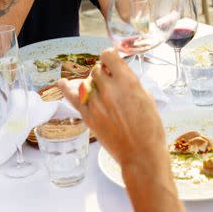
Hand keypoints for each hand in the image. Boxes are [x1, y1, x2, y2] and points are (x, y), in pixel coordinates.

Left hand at [58, 48, 166, 168]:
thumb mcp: (147, 98)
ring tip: (102, 91)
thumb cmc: (150, 129)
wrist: (141, 155)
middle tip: (111, 82)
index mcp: (127, 81)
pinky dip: (66, 89)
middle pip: (96, 69)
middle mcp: (109, 89)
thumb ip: (131, 83)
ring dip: (93, 83)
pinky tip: (62, 83)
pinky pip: (73, 97)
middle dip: (104, 72)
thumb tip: (120, 77)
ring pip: (86, 81)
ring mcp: (96, 103)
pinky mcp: (88, 116)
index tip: (112, 61)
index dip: (110, 57)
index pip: (108, 55)